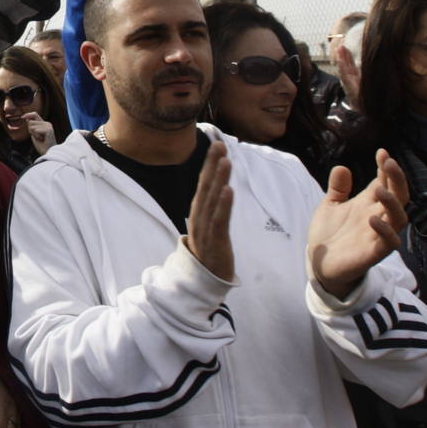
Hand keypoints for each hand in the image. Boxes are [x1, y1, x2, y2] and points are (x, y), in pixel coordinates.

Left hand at [20, 112, 55, 156]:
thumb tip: (27, 119)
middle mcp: (47, 123)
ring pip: (32, 126)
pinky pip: (36, 130)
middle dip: (30, 130)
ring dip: (33, 134)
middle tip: (37, 137)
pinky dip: (36, 135)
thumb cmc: (42, 145)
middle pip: (31, 121)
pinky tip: (42, 139)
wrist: (48, 153)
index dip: (27, 114)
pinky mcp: (48, 130)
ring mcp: (48, 126)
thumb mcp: (34, 134)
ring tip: (40, 138)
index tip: (22, 117)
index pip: (34, 114)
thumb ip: (32, 126)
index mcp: (44, 123)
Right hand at [184, 142, 234, 280]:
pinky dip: (223, 205)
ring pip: (211, 200)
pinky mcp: (215, 241)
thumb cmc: (209, 251)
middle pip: (205, 186)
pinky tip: (228, 191)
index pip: (204, 183)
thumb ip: (212, 208)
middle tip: (219, 144)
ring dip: (218, 179)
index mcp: (198, 212)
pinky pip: (219, 220)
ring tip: (226, 161)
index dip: (210, 164)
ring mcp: (205, 229)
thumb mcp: (209, 226)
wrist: (204, 283)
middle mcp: (198, 217)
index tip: (217, 144)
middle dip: (212, 164)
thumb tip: (217, 189)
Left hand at [309, 148, 408, 299]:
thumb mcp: (330, 206)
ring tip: (381, 189)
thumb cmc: (330, 234)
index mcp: (368, 204)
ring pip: (399, 218)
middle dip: (397, 179)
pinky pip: (389, 242)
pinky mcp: (374, 253)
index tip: (382, 152)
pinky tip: (372, 219)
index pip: (384, 183)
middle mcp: (378, 217)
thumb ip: (338, 189)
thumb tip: (342, 167)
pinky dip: (384, 231)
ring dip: (393, 203)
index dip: (386, 168)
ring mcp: (378, 235)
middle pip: (398, 196)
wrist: (321, 264)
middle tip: (389, 162)